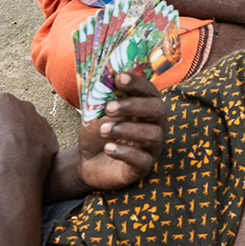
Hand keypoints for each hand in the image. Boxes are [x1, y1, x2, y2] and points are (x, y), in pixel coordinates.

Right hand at [0, 93, 57, 171]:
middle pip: (8, 115)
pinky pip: (37, 140)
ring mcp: (40, 121)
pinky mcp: (50, 136)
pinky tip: (22, 157)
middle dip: (0, 126)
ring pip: (24, 127)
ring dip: (17, 136)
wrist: (17, 163)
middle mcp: (25, 106)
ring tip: (8, 152)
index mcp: (3, 100)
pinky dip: (30, 147)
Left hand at [75, 70, 166, 192]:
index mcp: (144, 107)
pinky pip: (142, 160)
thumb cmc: (97, 133)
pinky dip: (124, 153)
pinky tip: (108, 148)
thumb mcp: (95, 113)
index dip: (136, 83)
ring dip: (127, 129)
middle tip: (109, 108)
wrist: (87, 162)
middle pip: (158, 110)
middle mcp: (153, 125)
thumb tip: (102, 80)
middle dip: (134, 106)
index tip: (118, 78)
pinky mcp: (143, 167)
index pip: (148, 90)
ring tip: (103, 130)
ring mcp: (151, 147)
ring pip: (152, 135)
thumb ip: (101, 98)